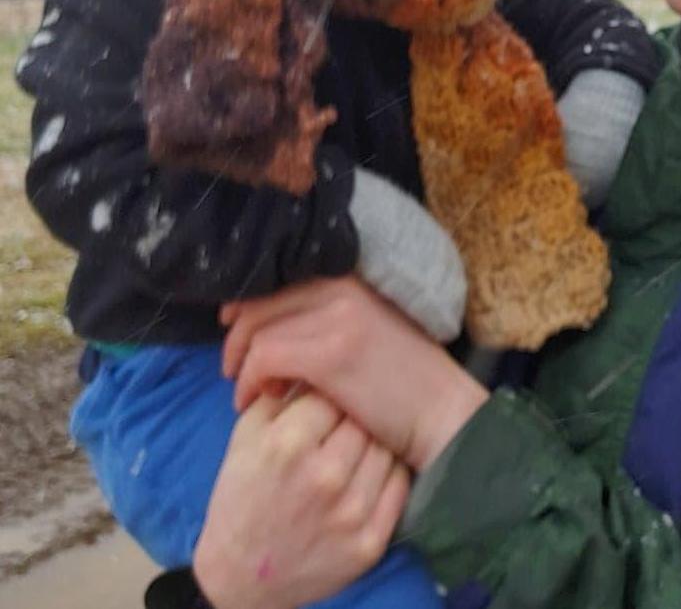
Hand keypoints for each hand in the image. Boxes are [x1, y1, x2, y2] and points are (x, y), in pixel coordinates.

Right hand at [192, 389, 408, 608]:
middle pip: (364, 416)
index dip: (329, 392)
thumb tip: (312, 357)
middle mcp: (324, 478)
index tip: (326, 400)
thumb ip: (279, 391)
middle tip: (345, 420)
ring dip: (374, 441)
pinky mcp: (370, 543)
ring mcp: (351, 513)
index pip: (333, 391)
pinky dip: (388, 474)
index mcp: (288, 445)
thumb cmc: (243, 495)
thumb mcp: (246, 436)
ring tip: (355, 448)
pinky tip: (369, 473)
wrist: (240, 578)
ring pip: (386, 447)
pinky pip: (398, 485)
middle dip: (354, 413)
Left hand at [221, 277, 486, 470]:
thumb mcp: (371, 327)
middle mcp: (343, 288)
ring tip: (247, 388)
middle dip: (237, 334)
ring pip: (258, 330)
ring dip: (242, 362)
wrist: (441, 410)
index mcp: (353, 278)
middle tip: (233, 366)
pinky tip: (257, 397)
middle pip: (262, 300)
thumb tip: (280, 322)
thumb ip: (332, 315)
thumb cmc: (406, 378)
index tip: (233, 326)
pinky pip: (265, 358)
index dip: (249, 301)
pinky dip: (250, 379)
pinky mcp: (329, 355)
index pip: (283, 277)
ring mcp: (337, 318)